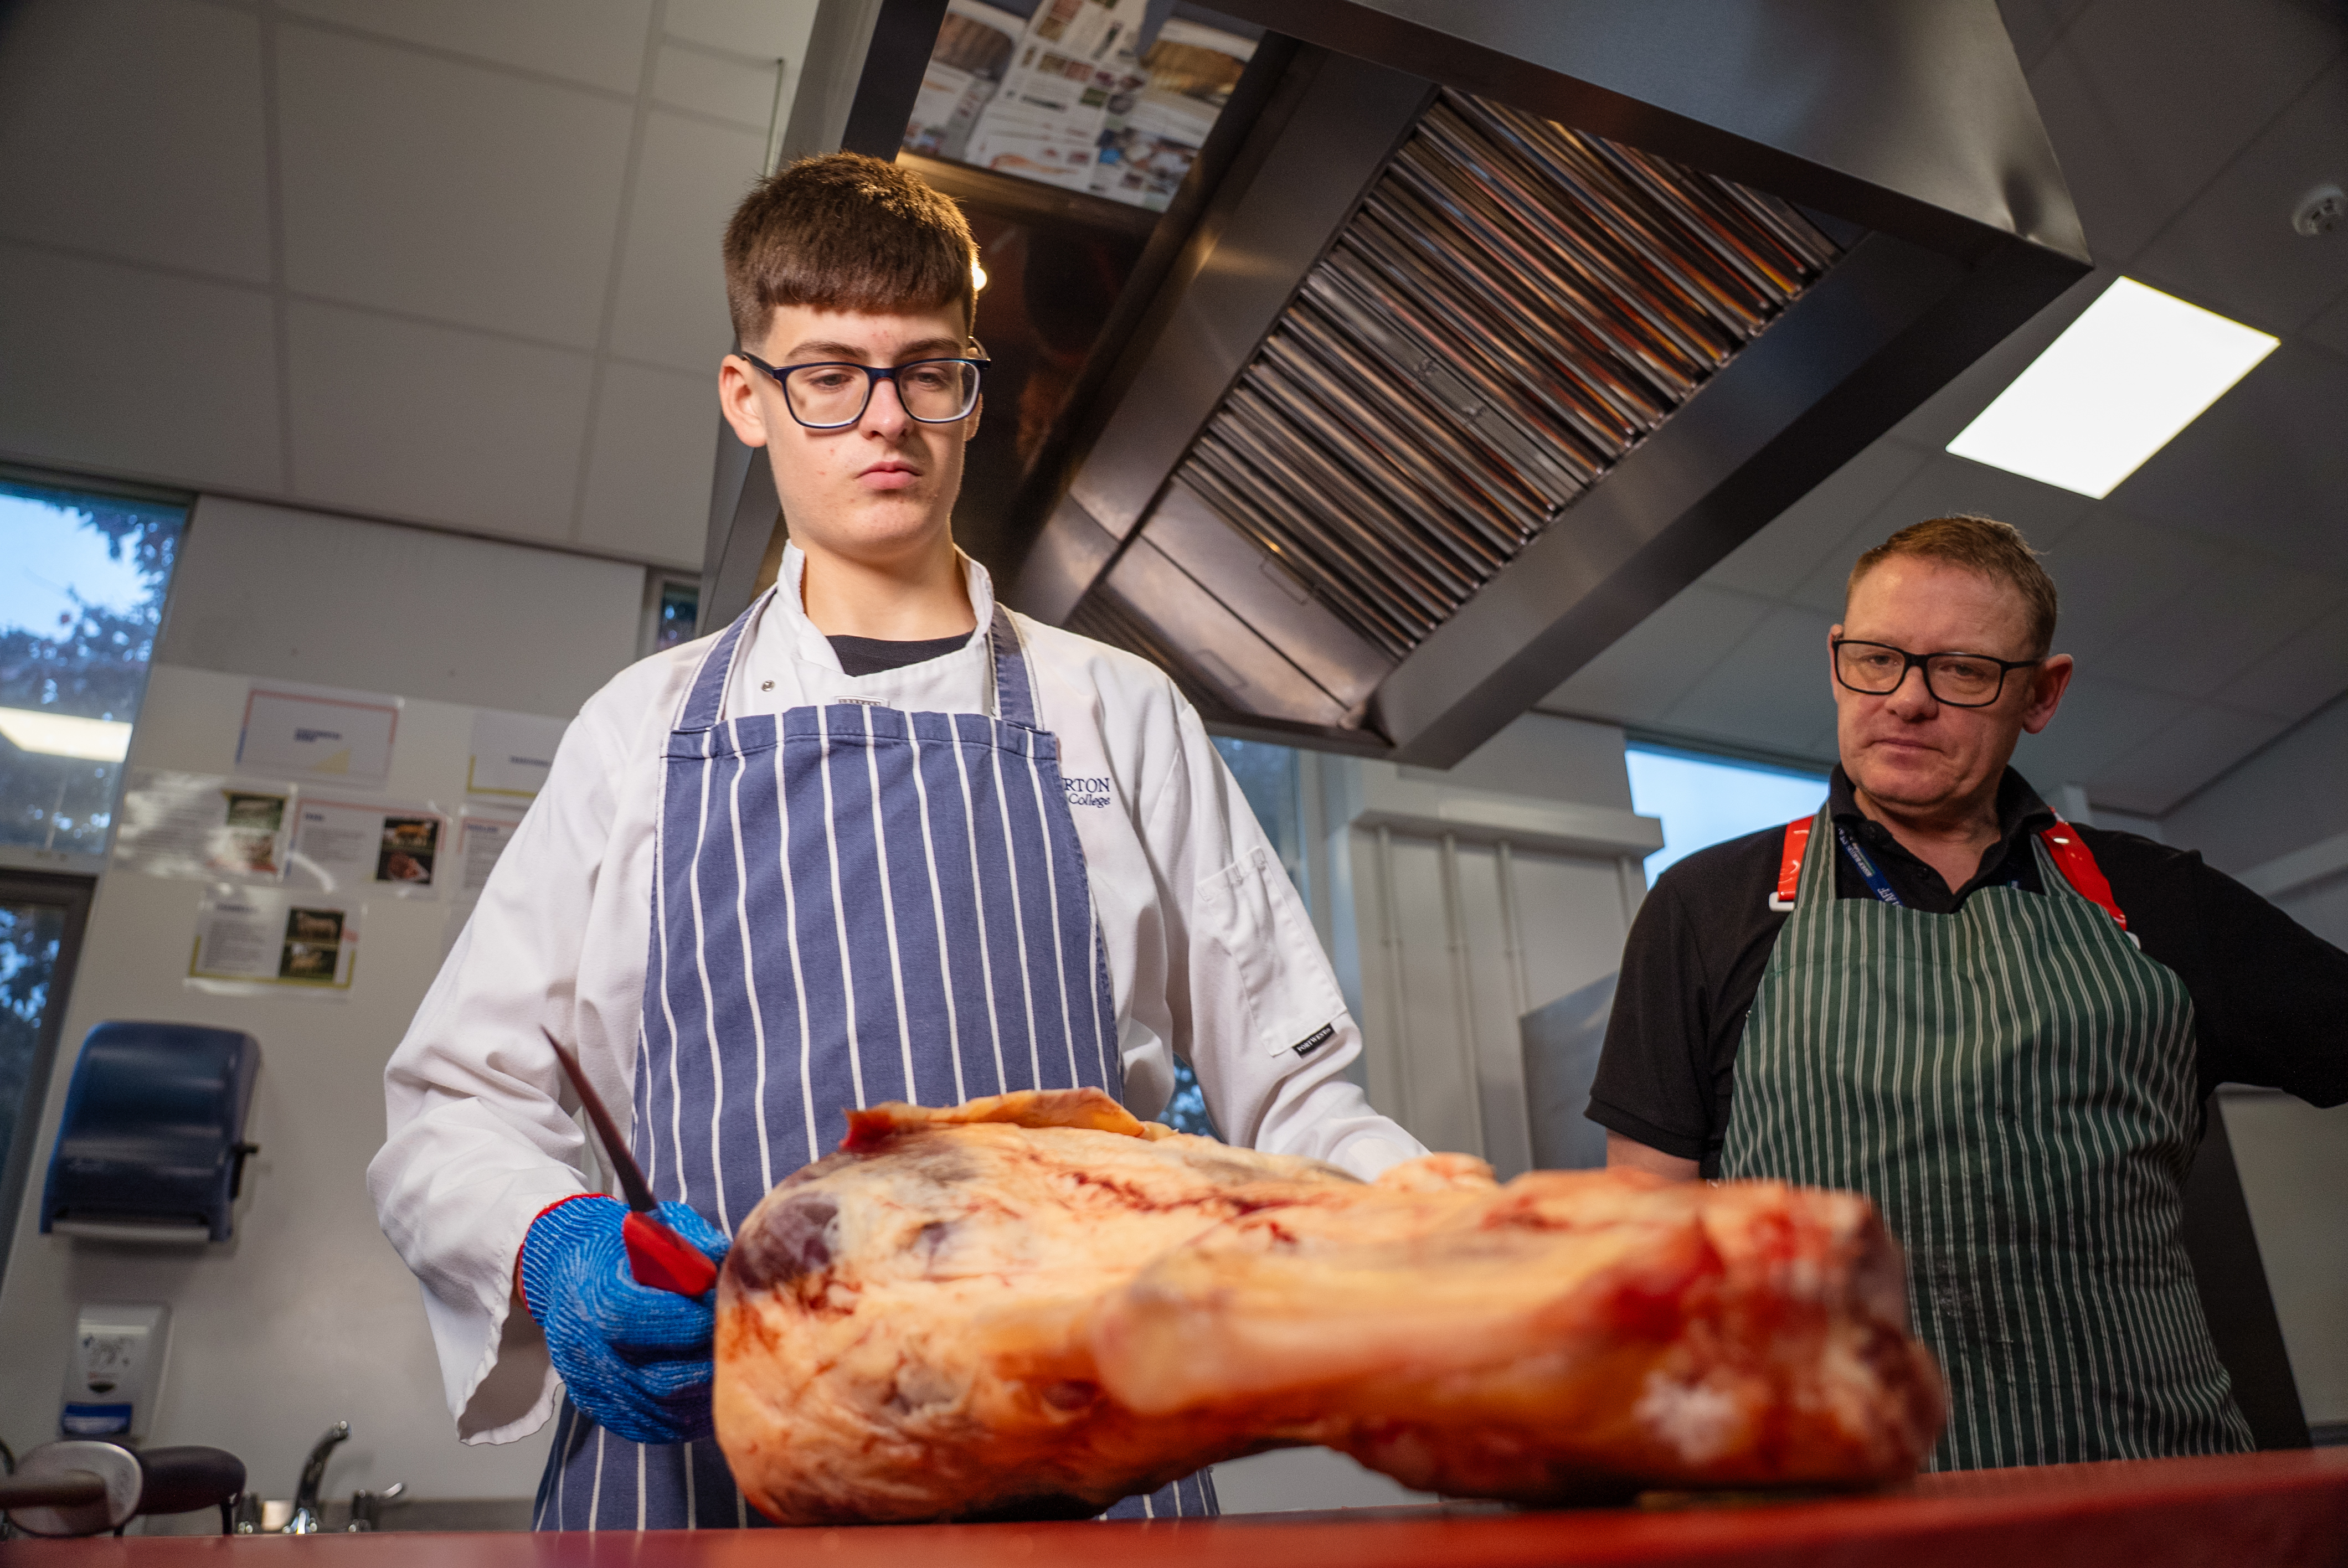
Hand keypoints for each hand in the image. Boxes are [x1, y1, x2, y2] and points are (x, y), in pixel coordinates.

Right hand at [518, 1195, 730, 1443]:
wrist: (572, 1272)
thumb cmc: (624, 1248)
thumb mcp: (656, 1228)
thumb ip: (693, 1244)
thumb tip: (731, 1265)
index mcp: (595, 1297)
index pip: (641, 1319)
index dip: (692, 1320)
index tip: (726, 1311)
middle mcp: (585, 1349)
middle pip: (657, 1376)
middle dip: (709, 1363)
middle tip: (744, 1349)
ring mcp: (590, 1384)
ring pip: (660, 1408)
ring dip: (705, 1395)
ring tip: (736, 1372)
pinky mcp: (599, 1407)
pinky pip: (651, 1426)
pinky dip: (688, 1417)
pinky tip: (713, 1394)